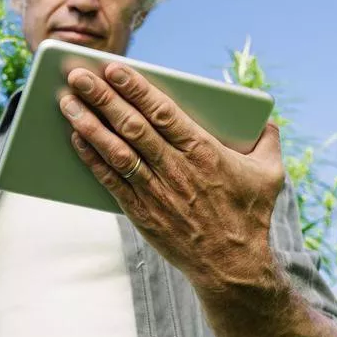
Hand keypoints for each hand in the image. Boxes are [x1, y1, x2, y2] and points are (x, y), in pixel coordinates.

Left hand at [59, 63, 285, 292]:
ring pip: (116, 151)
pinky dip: (91, 159)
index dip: (136, 88)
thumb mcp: (270, 175)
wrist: (232, 268)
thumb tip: (264, 118)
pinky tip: (75, 139)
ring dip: (89, 125)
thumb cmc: (250, 217)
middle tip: (77, 75)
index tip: (113, 68)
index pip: (162, 112)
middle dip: (102, 98)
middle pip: (132, 126)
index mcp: (204, 151)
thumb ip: (267, 140)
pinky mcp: (141, 212)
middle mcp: (175, 169)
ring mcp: (155, 191)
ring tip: (66, 102)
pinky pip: (110, 181)